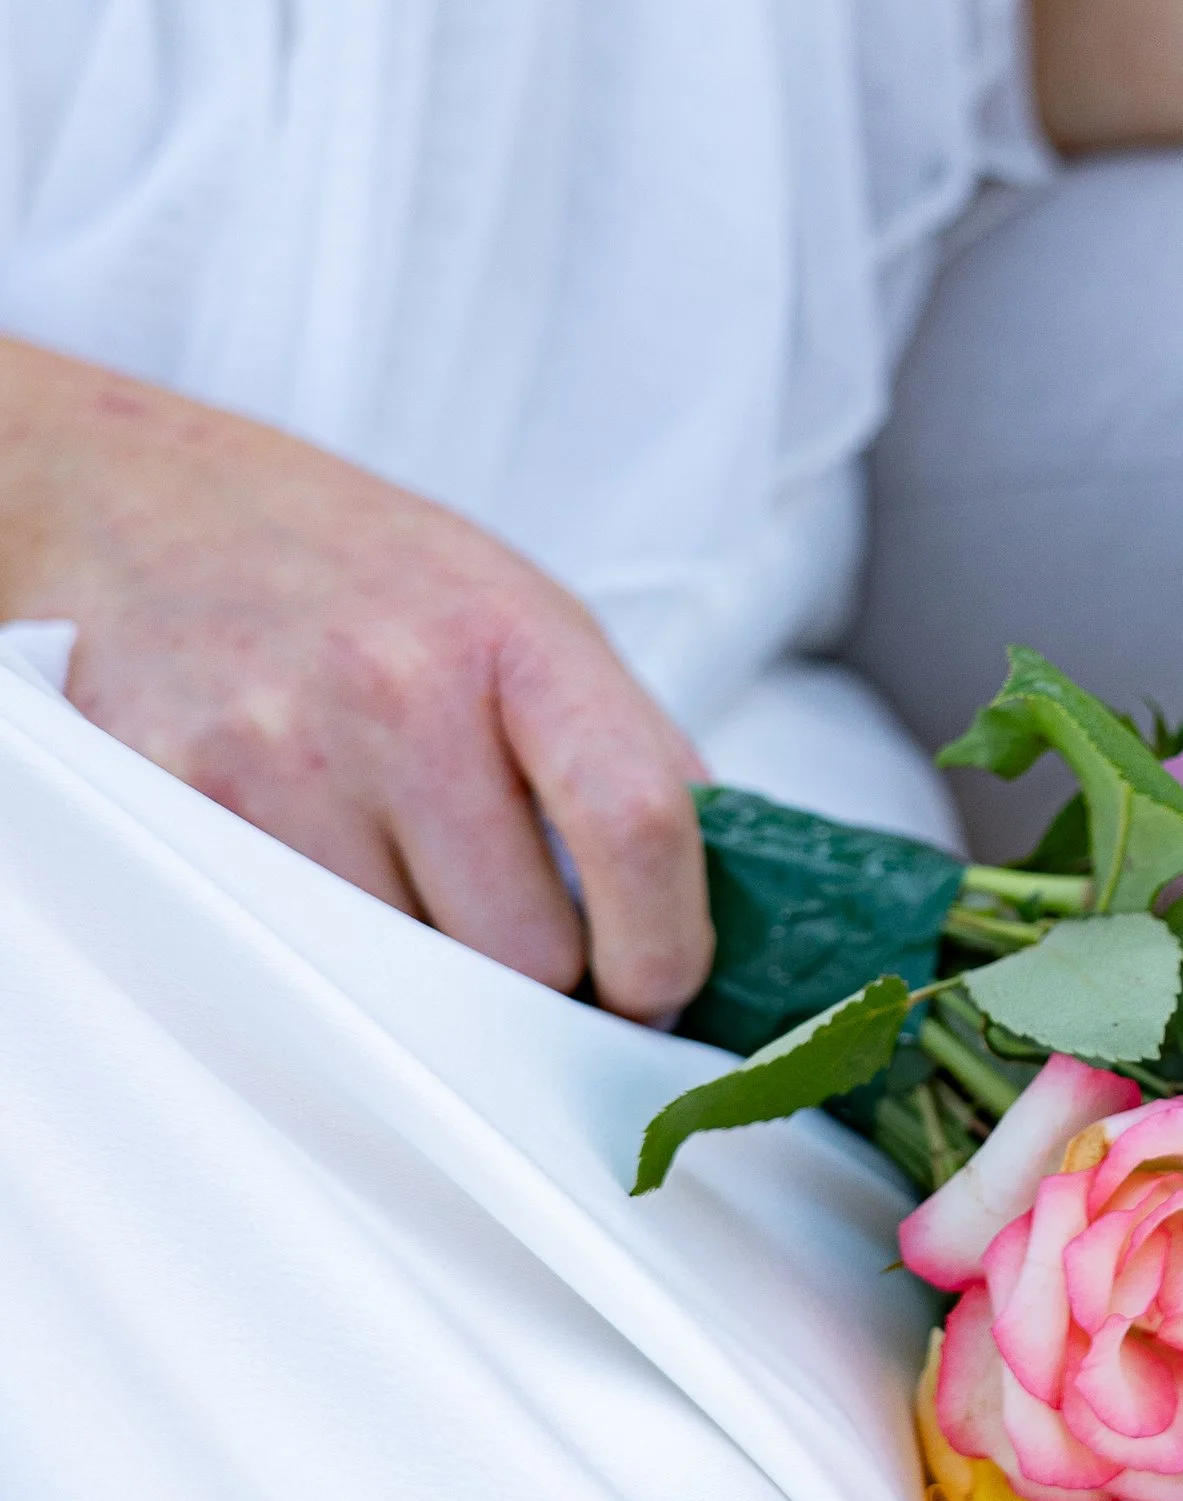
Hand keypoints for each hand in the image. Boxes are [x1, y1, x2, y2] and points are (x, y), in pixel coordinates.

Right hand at [0, 344, 712, 1020]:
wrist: (150, 507)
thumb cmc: (364, 579)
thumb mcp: (524, 620)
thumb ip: (624, 753)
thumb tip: (715, 908)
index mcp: (514, 637)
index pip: (638, 821)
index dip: (668, 947)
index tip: (660, 993)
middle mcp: (398, 687)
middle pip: (524, 948)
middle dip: (537, 975)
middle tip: (511, 931)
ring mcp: (282, 750)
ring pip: (411, 978)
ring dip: (425, 964)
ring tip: (398, 870)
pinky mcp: (183, 805)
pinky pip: (302, 954)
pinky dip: (329, 945)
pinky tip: (319, 864)